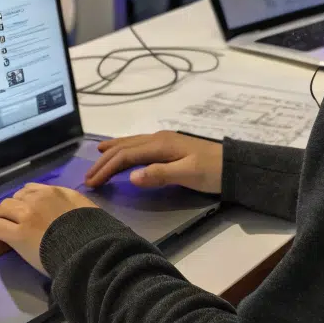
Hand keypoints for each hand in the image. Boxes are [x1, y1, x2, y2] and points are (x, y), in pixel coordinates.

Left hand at [0, 184, 99, 274]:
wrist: (91, 248)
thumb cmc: (95, 235)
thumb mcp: (89, 212)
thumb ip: (76, 210)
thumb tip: (71, 219)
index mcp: (59, 192)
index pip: (32, 189)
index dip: (24, 202)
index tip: (24, 216)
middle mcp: (40, 198)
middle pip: (14, 198)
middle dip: (10, 212)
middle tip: (10, 228)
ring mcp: (27, 214)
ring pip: (2, 210)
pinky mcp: (18, 232)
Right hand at [86, 132, 221, 194]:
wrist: (235, 166)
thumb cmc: (213, 172)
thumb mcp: (188, 174)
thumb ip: (159, 174)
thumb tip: (131, 176)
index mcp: (160, 144)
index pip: (126, 155)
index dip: (107, 168)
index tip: (92, 183)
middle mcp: (158, 138)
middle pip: (124, 148)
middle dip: (104, 162)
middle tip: (88, 178)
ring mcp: (163, 141)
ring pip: (130, 143)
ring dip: (112, 152)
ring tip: (96, 158)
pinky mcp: (168, 146)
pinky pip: (138, 145)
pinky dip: (124, 149)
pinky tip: (122, 151)